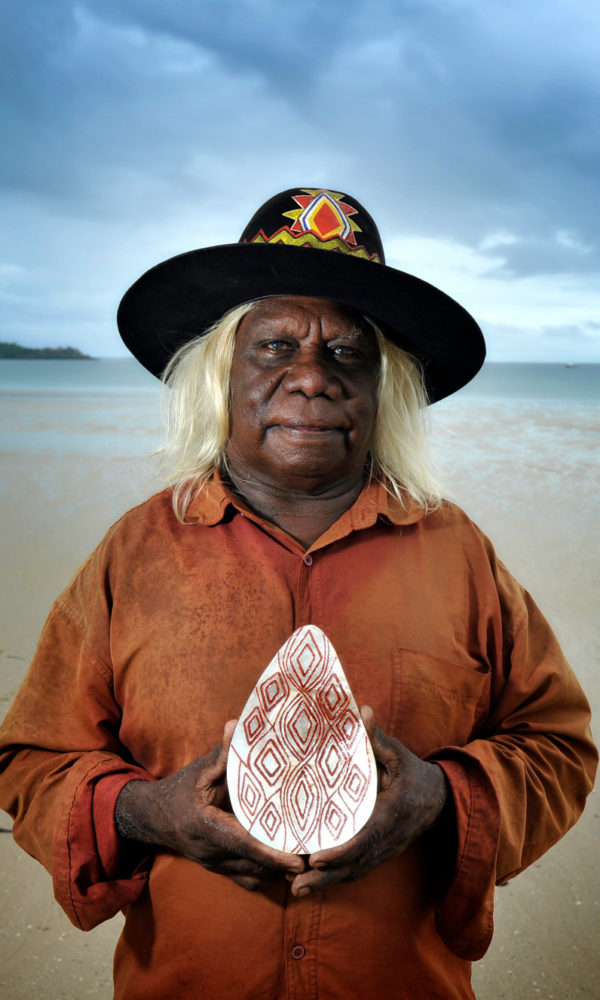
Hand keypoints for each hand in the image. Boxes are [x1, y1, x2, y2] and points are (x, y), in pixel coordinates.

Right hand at [115, 720, 304, 890]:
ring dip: (278, 873)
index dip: (271, 854)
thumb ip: (222, 752)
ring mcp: (215, 865)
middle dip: (284, 866)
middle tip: (315, 858)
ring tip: (308, 861)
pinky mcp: (220, 869)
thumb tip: (237, 723)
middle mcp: (212, 852)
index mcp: (207, 826)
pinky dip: (267, 875)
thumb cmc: (180, 790)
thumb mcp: (200, 769)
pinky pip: (247, 880)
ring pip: (253, 878)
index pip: (243, 844)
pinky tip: (286, 866)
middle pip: (254, 866)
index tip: (297, 862)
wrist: (153, 817)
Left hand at [288, 706, 447, 896]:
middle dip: (325, 877)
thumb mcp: (398, 753)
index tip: (316, 857)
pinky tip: (313, 883)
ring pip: (355, 872)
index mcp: (392, 812)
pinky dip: (336, 879)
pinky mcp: (381, 854)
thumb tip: (362, 711)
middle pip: (356, 863)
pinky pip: (358, 870)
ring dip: (326, 883)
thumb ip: (377, 737)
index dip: (341, 851)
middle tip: (295, 884)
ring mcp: (385, 849)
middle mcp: (388, 837)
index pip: (366, 837)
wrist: (439, 799)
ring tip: (296, 889)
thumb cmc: (412, 772)